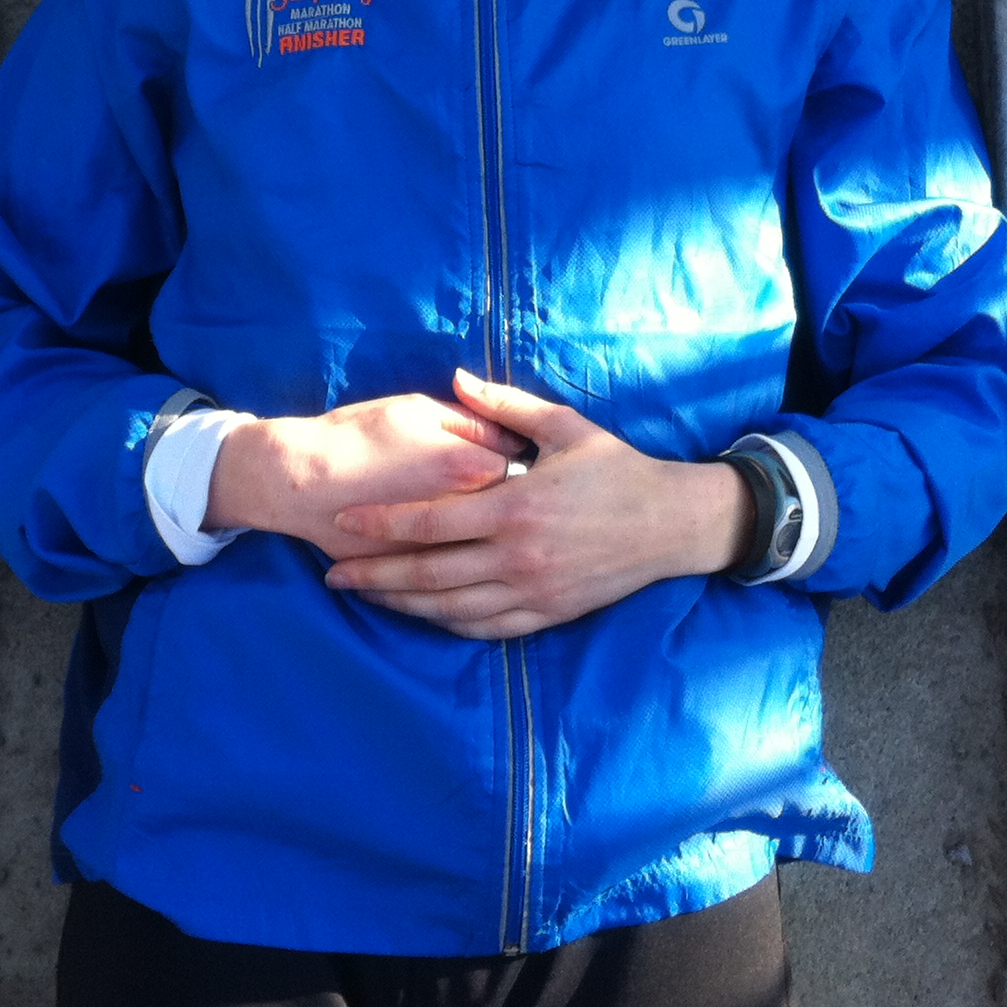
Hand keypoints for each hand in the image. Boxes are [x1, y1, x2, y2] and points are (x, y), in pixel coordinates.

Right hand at [205, 392, 520, 560]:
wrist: (301, 478)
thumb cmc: (360, 434)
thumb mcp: (420, 408)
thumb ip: (474, 420)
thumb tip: (512, 438)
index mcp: (472, 470)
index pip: (524, 475)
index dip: (528, 472)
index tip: (527, 471)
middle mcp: (465, 520)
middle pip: (513, 525)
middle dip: (518, 518)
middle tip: (514, 509)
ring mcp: (441, 556)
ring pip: (489, 567)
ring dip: (500, 559)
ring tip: (502, 548)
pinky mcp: (421, 582)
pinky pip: (457, 595)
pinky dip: (470, 589)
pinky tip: (476, 582)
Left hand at [322, 370, 752, 638]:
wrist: (672, 523)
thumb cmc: (617, 469)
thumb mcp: (564, 426)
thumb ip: (504, 404)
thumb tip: (454, 378)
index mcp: (515, 508)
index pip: (430, 521)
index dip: (380, 524)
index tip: (343, 521)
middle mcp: (518, 557)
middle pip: (428, 575)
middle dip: (374, 575)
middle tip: (333, 574)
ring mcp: (533, 592)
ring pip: (451, 608)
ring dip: (403, 605)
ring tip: (367, 596)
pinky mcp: (548, 614)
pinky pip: (486, 628)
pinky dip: (448, 625)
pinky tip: (424, 616)